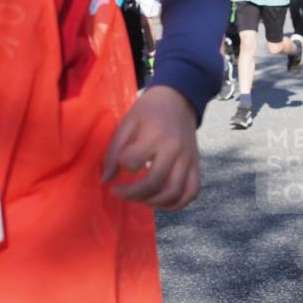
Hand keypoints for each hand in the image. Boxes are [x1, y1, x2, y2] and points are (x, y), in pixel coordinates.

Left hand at [102, 86, 199, 210]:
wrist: (179, 99)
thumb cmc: (148, 111)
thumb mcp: (127, 123)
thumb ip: (114, 151)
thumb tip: (105, 180)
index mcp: (154, 136)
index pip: (134, 162)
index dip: (122, 166)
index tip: (117, 166)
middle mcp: (174, 150)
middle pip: (154, 183)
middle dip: (132, 194)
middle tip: (119, 192)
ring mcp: (188, 159)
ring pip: (174, 193)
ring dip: (153, 202)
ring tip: (139, 198)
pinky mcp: (196, 165)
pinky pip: (191, 192)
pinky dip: (177, 204)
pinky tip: (160, 202)